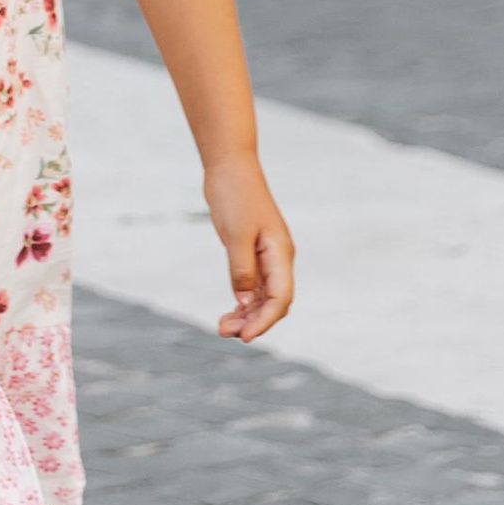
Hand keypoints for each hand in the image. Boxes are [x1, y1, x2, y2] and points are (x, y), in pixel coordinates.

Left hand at [206, 156, 293, 339]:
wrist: (230, 168)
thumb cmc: (235, 196)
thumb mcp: (236, 234)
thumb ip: (241, 269)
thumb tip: (245, 302)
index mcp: (280, 253)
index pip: (281, 298)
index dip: (264, 320)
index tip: (245, 336)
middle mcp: (278, 258)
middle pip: (274, 302)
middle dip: (254, 322)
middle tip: (224, 332)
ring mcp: (267, 257)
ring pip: (264, 297)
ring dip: (247, 315)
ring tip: (222, 327)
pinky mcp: (253, 253)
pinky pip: (254, 286)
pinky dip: (243, 301)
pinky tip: (230, 312)